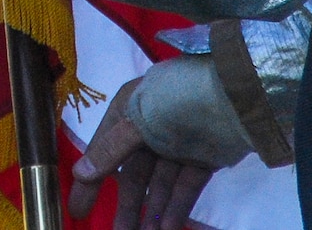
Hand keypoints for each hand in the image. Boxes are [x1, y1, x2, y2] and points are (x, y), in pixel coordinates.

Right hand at [68, 79, 215, 229]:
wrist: (233, 96)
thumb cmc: (174, 101)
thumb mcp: (135, 122)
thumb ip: (110, 150)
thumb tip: (80, 173)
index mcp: (129, 110)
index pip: (103, 150)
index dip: (90, 181)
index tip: (79, 211)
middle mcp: (151, 127)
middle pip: (134, 173)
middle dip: (128, 206)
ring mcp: (178, 143)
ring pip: (161, 183)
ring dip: (153, 210)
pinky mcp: (203, 157)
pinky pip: (185, 185)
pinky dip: (177, 205)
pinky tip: (168, 225)